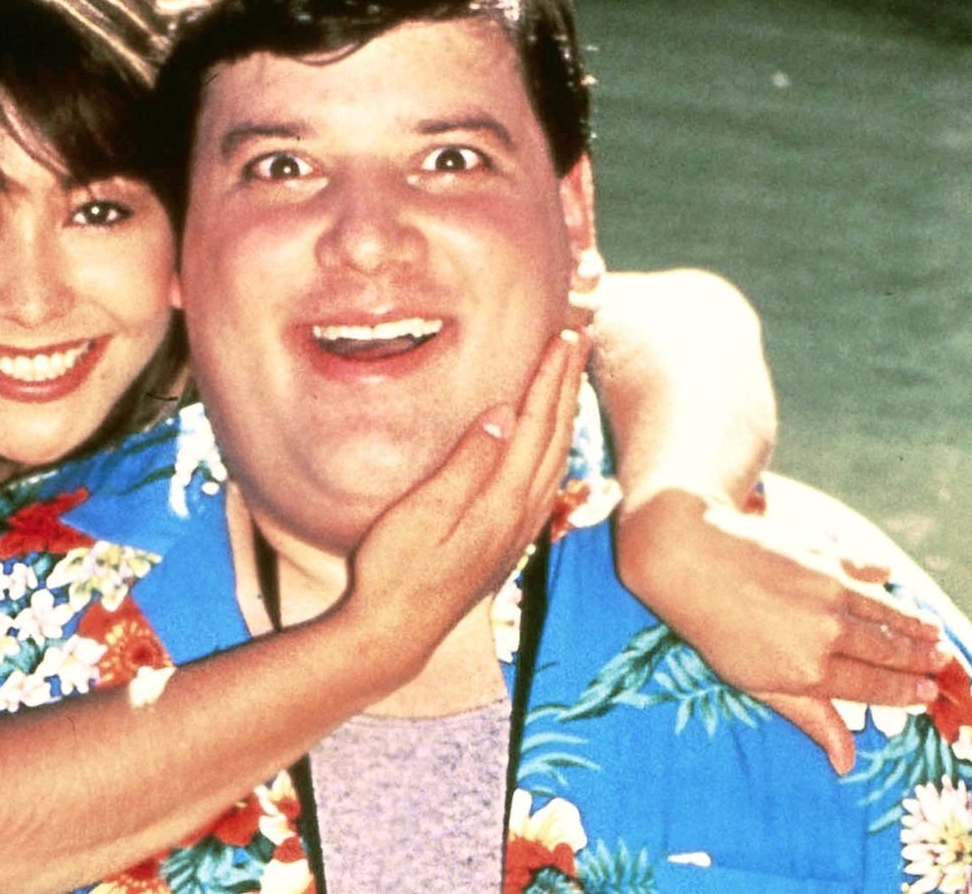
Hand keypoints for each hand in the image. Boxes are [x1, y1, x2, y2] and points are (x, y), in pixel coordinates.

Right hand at [339, 330, 583, 666]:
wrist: (392, 636)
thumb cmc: (395, 572)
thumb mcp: (423, 512)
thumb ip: (468, 462)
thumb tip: (505, 412)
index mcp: (501, 500)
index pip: (536, 424)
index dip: (550, 378)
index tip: (562, 336)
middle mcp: (518, 514)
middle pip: (555, 437)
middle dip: (568, 384)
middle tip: (578, 338)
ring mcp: (514, 532)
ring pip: (554, 460)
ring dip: (565, 414)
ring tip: (569, 378)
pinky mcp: (503, 544)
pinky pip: (543, 482)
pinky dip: (553, 448)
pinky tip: (547, 444)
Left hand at [615, 486, 948, 774]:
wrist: (688, 556)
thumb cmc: (712, 629)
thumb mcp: (754, 683)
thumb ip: (807, 716)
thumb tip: (846, 763)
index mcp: (810, 671)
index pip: (874, 687)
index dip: (906, 692)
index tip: (931, 694)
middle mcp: (829, 633)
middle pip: (888, 651)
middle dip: (920, 659)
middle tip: (945, 662)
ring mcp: (830, 591)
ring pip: (886, 613)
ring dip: (914, 623)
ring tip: (935, 632)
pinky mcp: (824, 555)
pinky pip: (864, 569)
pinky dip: (880, 576)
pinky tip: (890, 578)